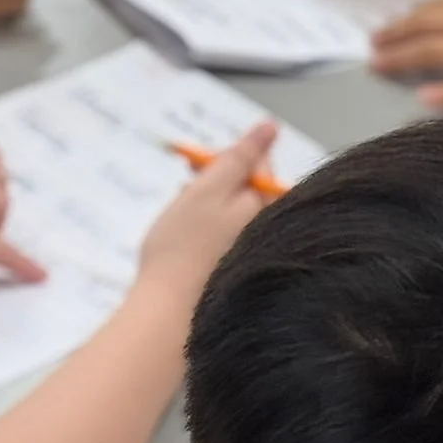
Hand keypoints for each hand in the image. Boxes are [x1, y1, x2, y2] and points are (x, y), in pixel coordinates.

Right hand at [135, 122, 278, 302]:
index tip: (197, 172)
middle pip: (246, 190)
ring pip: (231, 215)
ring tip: (183, 229)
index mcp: (272, 207)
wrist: (169, 316)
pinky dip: (206, 238)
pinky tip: (187, 252)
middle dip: (214, 188)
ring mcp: (257, 254)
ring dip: (206, 212)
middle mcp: (273, 231)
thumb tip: (269, 126)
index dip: (225, 162)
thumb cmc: (184, 248)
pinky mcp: (240, 273)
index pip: (260, 164)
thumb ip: (241, 156)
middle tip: (186, 200)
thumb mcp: (210, 189)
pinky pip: (224, 242)